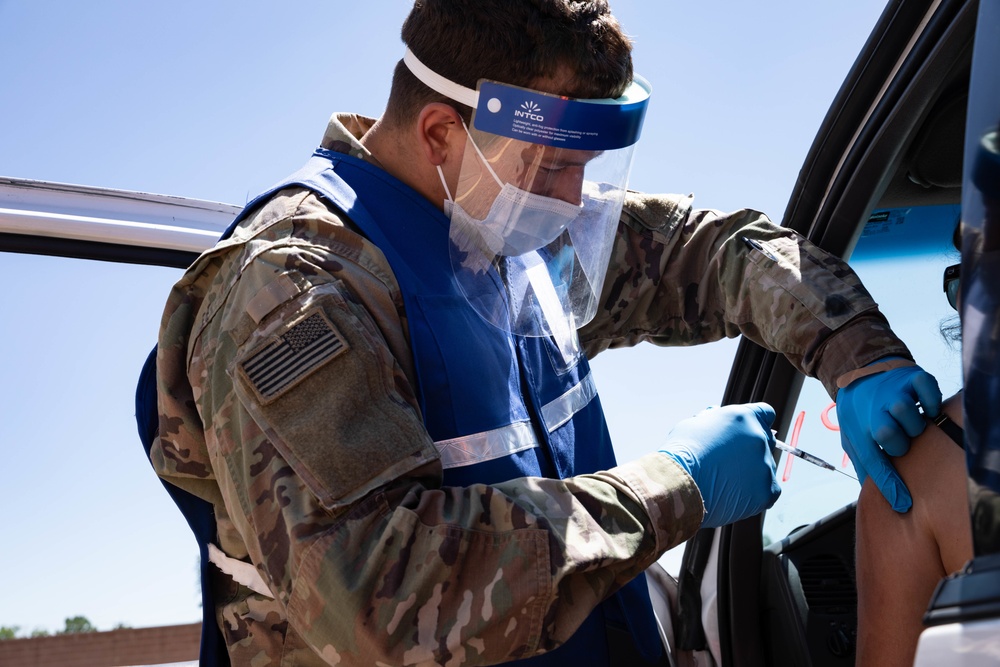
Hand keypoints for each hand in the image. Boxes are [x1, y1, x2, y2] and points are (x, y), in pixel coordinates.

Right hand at [660, 403, 780, 528]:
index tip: (747, 434)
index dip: (756, 423)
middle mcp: (759, 438)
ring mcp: (765, 464)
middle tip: (729, 462)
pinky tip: (734, 493)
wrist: (679, 481)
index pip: (765, 413)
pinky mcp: (767, 490)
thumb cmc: (682, 452)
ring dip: (750, 472)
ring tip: (724, 481)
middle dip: (750, 450)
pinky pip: (768, 491)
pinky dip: (754, 493)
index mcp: (743, 417)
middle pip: (765, 442)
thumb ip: (716, 421)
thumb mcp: (696, 423)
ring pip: (764, 468)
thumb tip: (718, 420)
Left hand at [836, 360, 941, 512]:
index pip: (873, 461)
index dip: (889, 484)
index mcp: (860, 428)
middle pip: (888, 434)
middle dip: (898, 444)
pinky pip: (928, 390)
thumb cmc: (859, 414)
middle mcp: (875, 410)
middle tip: (899, 440)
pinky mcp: (912, 377)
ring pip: (907, 413)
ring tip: (909, 422)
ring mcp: (894, 392)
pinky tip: (926, 407)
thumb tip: (871, 493)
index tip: (903, 504)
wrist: (858, 373)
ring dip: (913, 423)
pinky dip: (931, 400)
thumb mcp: (853, 438)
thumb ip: (864, 464)